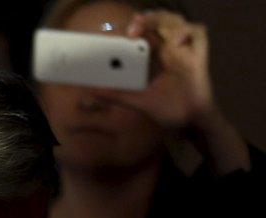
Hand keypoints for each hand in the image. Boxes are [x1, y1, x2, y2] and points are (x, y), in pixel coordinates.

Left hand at [95, 10, 211, 129]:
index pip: (145, 33)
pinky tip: (173, 42)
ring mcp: (185, 51)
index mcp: (156, 57)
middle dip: (146, 20)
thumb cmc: (169, 108)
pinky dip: (186, 32)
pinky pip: (198, 34)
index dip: (135, 27)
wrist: (191, 121)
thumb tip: (94, 91)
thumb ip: (118, 96)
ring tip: (143, 27)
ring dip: (161, 20)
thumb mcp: (139, 101)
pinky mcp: (199, 57)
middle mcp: (171, 50)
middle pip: (161, 22)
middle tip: (130, 28)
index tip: (116, 31)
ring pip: (177, 22)